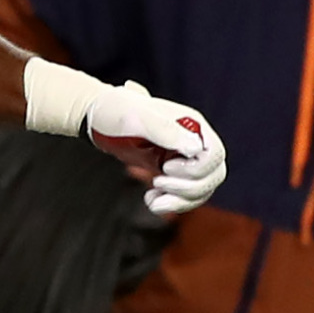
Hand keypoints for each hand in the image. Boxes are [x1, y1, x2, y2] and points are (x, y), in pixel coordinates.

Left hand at [86, 81, 224, 214]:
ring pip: (201, 190)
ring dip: (180, 201)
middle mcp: (193, 142)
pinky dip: (172, 203)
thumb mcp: (137, 117)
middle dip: (188, 188)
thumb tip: (196, 149)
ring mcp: (184, 159)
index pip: (215, 155)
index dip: (197, 169)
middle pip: (213, 176)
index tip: (167, 167)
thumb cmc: (116, 109)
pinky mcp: (172, 172)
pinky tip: (150, 200)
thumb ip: (166, 131)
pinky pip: (185, 196)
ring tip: (152, 199)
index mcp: (192, 125)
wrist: (98, 116)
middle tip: (156, 183)